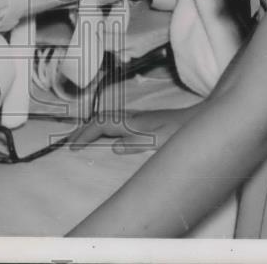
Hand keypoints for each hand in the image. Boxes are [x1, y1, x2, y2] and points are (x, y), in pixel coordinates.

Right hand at [68, 107, 193, 154]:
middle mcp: (131, 118)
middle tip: (68, 142)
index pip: (101, 126)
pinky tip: (105, 134)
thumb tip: (113, 148)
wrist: (198, 121)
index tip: (73, 148)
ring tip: (80, 137)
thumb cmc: (180, 132)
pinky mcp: (143, 121)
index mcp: (132, 122)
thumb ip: (136, 144)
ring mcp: (137, 118)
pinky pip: (114, 121)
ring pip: (106, 118)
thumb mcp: (160, 142)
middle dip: (82, 129)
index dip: (85, 135)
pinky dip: (102, 127)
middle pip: (99, 119)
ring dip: (91, 127)